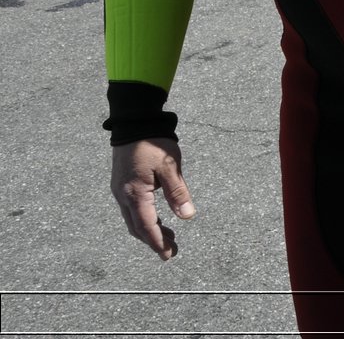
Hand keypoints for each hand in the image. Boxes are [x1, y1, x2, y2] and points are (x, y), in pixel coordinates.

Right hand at [110, 138, 194, 259]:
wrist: (134, 123)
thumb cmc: (153, 143)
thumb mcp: (170, 167)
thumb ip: (178, 193)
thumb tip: (187, 216)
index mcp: (135, 193)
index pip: (146, 226)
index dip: (157, 242)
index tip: (168, 254)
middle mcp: (123, 196)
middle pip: (137, 227)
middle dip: (153, 240)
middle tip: (170, 251)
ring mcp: (120, 190)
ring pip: (133, 219)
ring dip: (149, 230)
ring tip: (168, 237)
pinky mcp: (122, 184)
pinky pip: (131, 209)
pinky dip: (144, 219)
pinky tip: (157, 219)